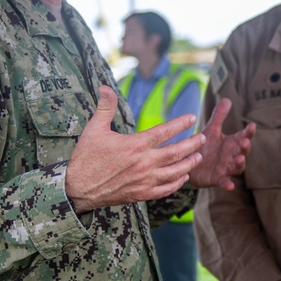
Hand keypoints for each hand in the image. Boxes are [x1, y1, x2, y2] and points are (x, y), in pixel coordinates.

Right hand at [65, 86, 205, 212]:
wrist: (77, 188)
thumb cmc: (85, 158)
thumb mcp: (94, 129)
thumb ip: (105, 107)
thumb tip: (105, 86)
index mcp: (134, 145)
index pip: (164, 132)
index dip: (180, 124)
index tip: (192, 118)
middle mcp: (143, 163)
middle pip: (175, 153)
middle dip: (192, 144)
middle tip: (203, 138)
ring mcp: (143, 181)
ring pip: (174, 172)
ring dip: (189, 164)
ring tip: (198, 156)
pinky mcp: (141, 194)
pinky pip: (164, 190)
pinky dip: (176, 183)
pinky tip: (183, 177)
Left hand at [190, 97, 253, 190]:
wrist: (191, 164)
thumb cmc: (205, 146)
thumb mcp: (211, 130)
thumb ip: (219, 117)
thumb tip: (227, 99)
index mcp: (232, 143)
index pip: (243, 136)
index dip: (249, 132)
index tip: (252, 125)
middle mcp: (232, 155)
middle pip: (243, 152)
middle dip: (245, 148)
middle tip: (245, 142)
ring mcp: (226, 167)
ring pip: (237, 167)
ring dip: (239, 163)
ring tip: (240, 159)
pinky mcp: (217, 178)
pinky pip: (224, 182)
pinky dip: (228, 184)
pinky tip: (230, 186)